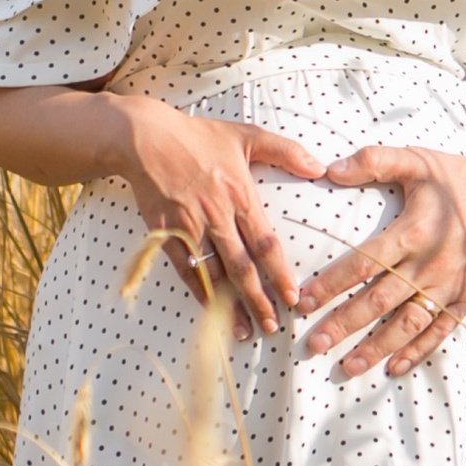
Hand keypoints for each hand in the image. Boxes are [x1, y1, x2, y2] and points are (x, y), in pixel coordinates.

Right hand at [104, 100, 323, 335]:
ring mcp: (189, 227)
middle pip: (241, 267)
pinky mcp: (165, 234)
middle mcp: (216, 215)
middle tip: (273, 325)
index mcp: (239, 194)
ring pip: (214, 275)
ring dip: (230, 305)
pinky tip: (211, 311)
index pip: (265, 243)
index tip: (293, 297)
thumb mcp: (245, 135)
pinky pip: (185, 270)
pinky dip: (199, 293)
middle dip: (259, 300)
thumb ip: (286, 151)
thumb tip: (320, 167)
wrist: (145, 139)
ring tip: (245, 330)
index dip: (279, 273)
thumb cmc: (197, 137)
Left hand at [293, 146, 465, 376]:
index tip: (304, 302)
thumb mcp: (418, 160)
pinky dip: (418, 350)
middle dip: (344, 325)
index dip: (331, 285)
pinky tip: (395, 367)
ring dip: (376, 347)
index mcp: (413, 232)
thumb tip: (329, 169)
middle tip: (314, 344)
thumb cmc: (462, 178)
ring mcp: (450, 285)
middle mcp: (429, 264)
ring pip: (407, 324)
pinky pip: (441, 330)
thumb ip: (373, 161)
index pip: (362, 264)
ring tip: (348, 366)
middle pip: (379, 302)